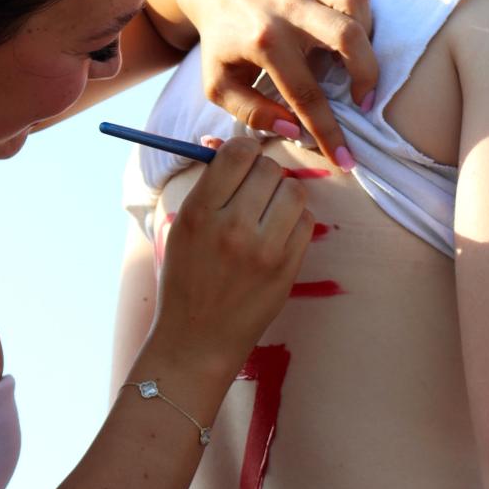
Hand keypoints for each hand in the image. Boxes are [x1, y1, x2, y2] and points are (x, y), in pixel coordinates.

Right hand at [146, 139, 312, 379]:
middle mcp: (231, 227)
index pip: (237, 153)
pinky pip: (307, 222)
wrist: (197, 341)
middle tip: (255, 190)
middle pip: (269, 168)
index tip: (242, 162)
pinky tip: (277, 235)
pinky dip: (295, 222)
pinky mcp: (286, 269)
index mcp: (199, 213)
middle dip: (264, 173)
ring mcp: (263, 250)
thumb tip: (229, 146)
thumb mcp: (181, 229)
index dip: (243, 151)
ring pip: (294, 191)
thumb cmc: (186, 280)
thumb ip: (208, 188)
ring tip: (269, 211)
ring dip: (284, 194)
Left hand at [183, 0, 375, 165]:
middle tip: (363, 102)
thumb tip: (293, 130)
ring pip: (356, 4)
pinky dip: (364, 9)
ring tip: (355, 62)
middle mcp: (291, 10)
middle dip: (367, 75)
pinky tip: (352, 29)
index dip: (329, 132)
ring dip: (367, 38)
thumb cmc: (221, 38)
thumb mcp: (219, 84)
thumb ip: (251, 112)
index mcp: (265, 42)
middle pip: (347, 37)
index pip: (305, 94)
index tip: (344, 160)